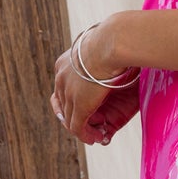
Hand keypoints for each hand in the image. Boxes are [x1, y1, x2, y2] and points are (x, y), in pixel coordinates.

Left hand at [51, 23, 138, 145]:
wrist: (111, 43)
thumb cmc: (116, 40)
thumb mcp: (105, 49)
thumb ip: (105, 56)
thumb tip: (116, 53)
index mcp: (66, 62)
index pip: (61, 85)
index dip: (70, 98)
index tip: (82, 104)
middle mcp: (61, 78)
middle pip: (61, 103)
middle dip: (73, 116)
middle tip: (86, 124)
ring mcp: (68, 92)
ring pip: (69, 118)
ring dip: (81, 128)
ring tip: (92, 134)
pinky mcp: (78, 105)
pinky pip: (78, 127)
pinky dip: (86, 135)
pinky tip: (94, 138)